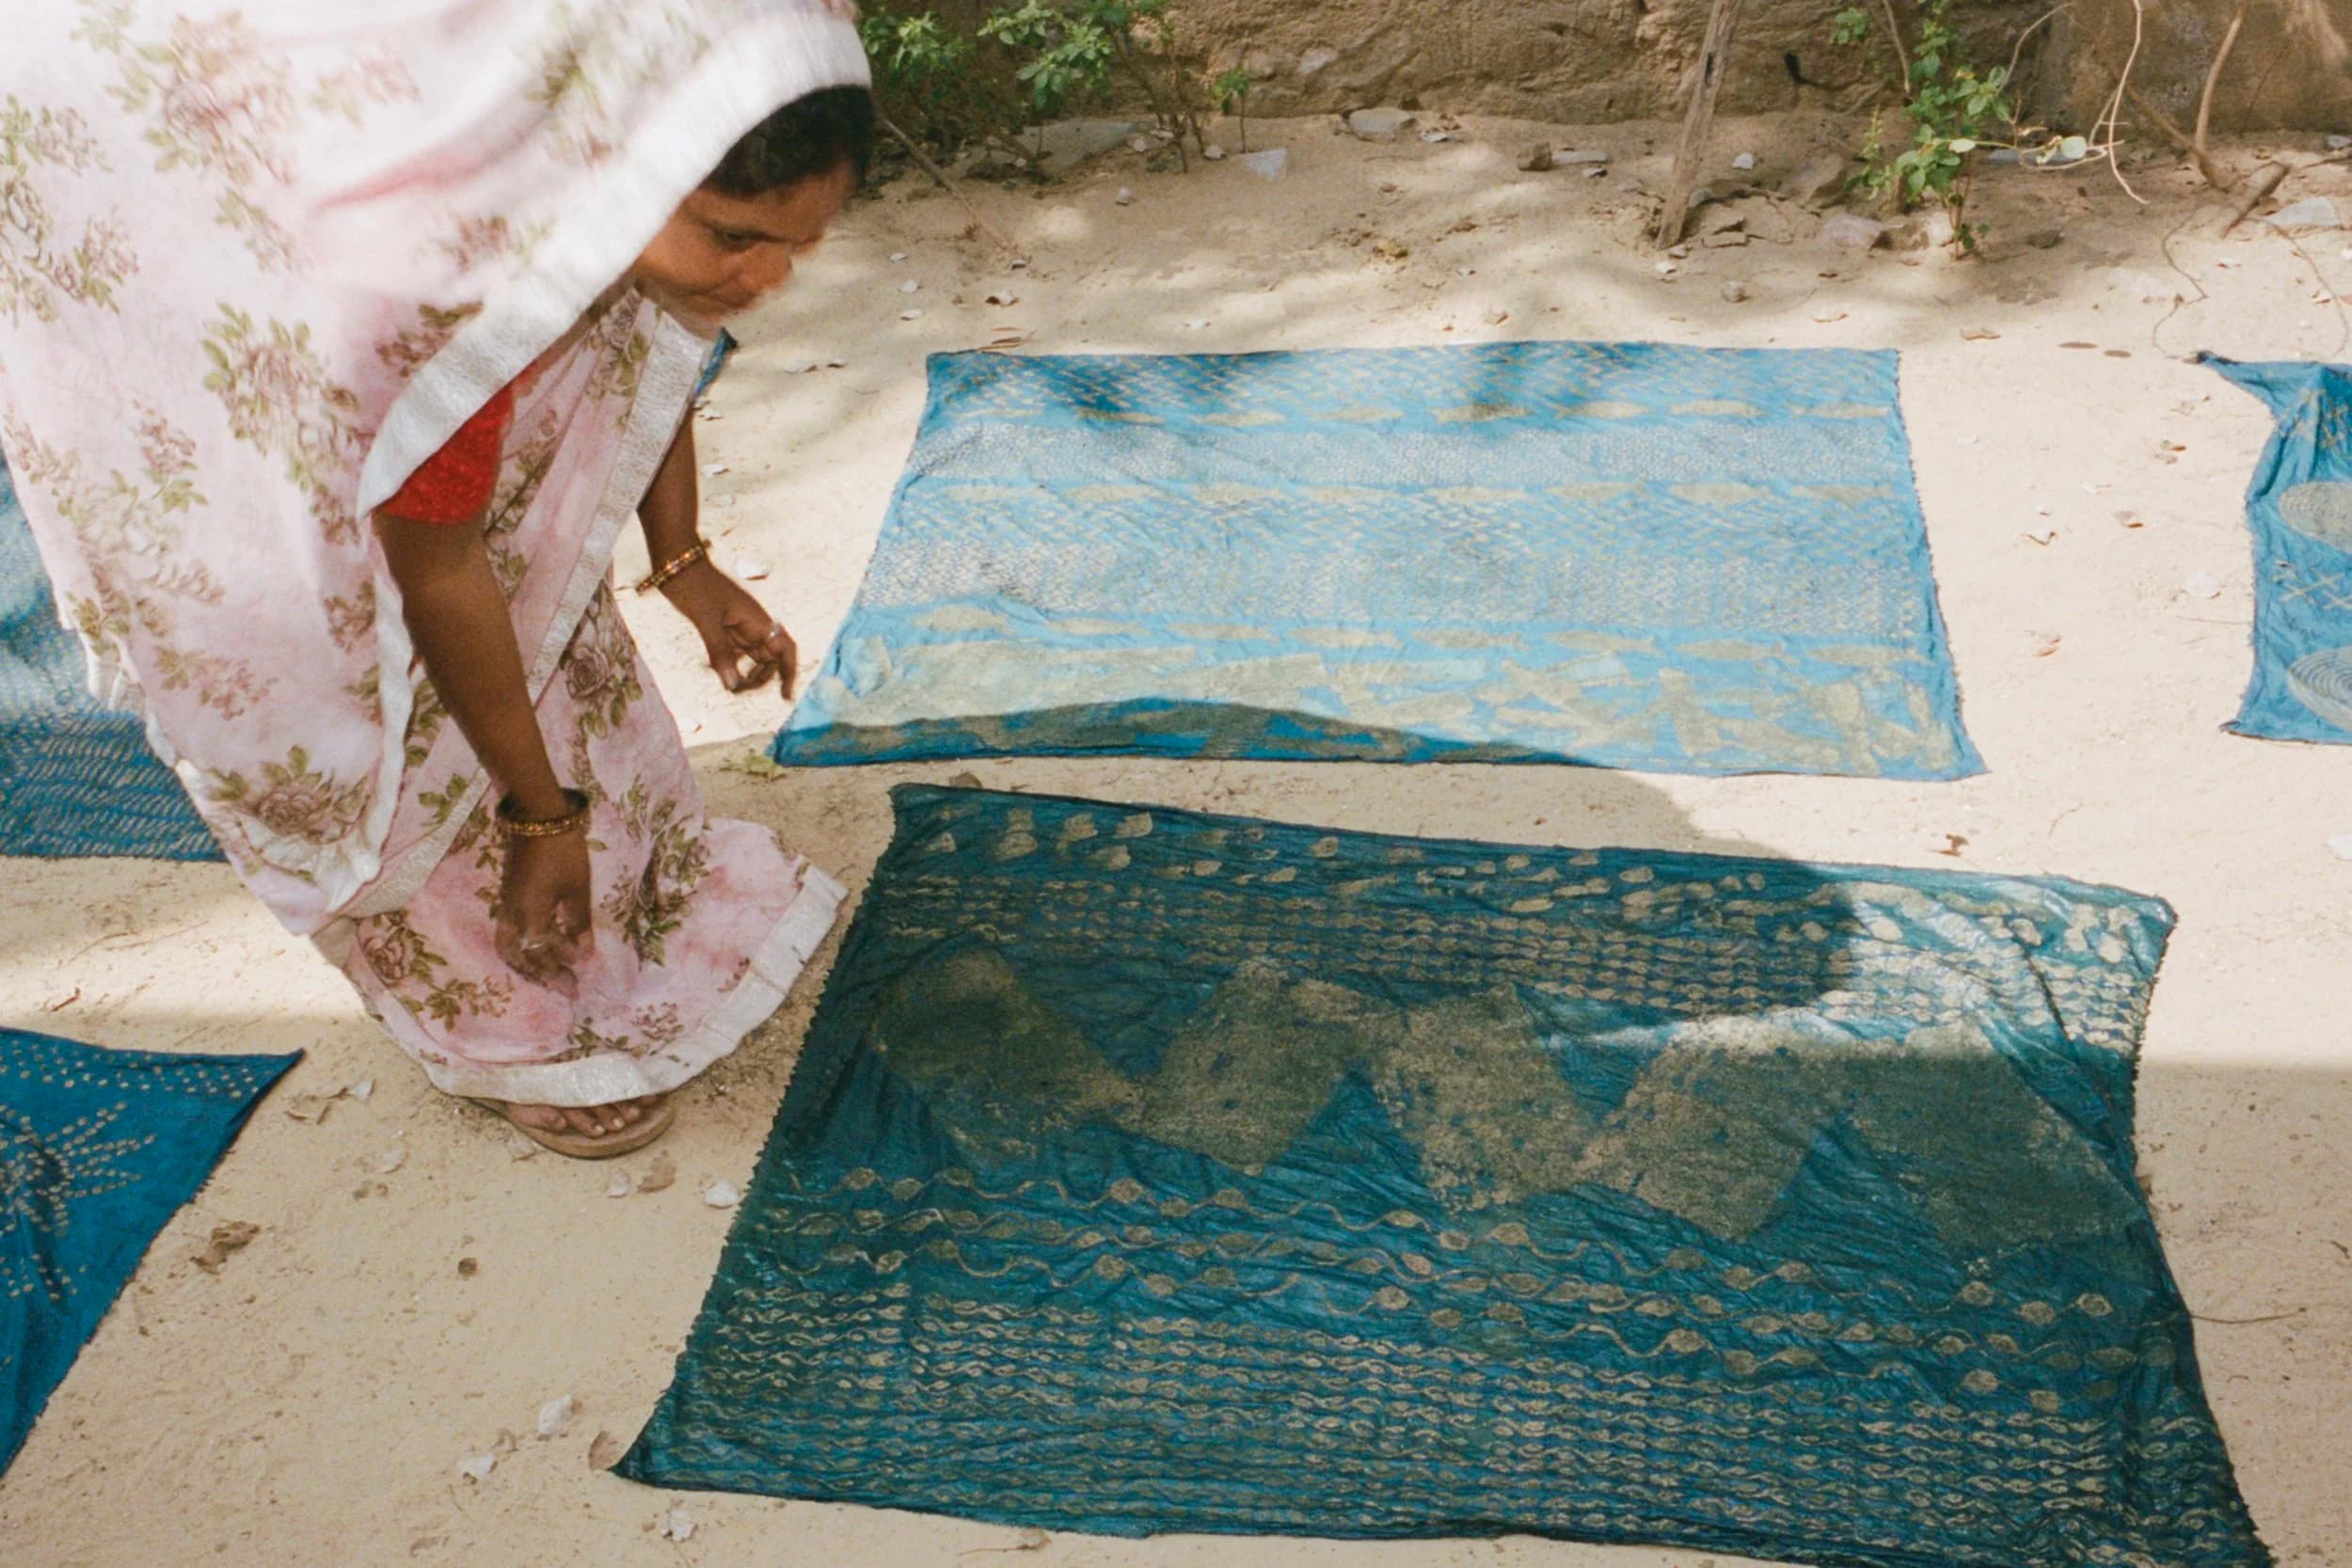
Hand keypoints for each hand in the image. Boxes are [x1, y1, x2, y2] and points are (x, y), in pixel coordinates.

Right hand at [494, 830, 594, 990]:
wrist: (538, 817)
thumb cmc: (562, 853)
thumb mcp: (577, 889)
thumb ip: (578, 923)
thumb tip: (582, 955)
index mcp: (529, 916)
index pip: (539, 955)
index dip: (556, 973)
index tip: (573, 988)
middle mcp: (512, 914)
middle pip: (517, 954)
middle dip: (538, 972)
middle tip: (561, 984)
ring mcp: (507, 902)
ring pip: (509, 942)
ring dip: (527, 959)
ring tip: (549, 968)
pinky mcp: (508, 892)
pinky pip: (510, 928)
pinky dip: (524, 942)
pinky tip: (542, 942)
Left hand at [660, 560, 797, 695]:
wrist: (677, 564)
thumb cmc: (695, 586)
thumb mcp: (706, 620)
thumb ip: (720, 653)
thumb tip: (733, 686)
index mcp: (757, 620)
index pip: (785, 649)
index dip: (789, 672)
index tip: (784, 695)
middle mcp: (753, 624)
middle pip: (770, 658)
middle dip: (762, 678)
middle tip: (741, 691)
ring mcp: (738, 626)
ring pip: (753, 657)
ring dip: (748, 674)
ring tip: (734, 688)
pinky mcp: (724, 627)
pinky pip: (736, 652)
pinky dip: (733, 666)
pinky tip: (724, 676)